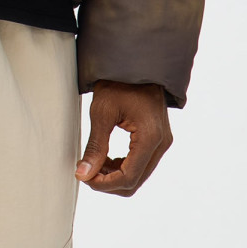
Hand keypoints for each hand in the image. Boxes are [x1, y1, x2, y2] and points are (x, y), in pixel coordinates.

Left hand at [74, 80, 171, 195]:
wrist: (135, 63)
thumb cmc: (119, 82)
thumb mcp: (102, 112)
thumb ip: (95, 146)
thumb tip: (83, 174)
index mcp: (150, 137)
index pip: (129, 177)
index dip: (104, 184)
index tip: (84, 178)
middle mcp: (162, 143)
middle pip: (136, 181)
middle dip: (109, 182)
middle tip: (86, 172)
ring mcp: (162, 142)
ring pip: (139, 175)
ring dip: (115, 176)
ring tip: (93, 164)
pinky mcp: (158, 139)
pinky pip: (142, 164)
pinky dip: (123, 167)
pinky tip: (106, 159)